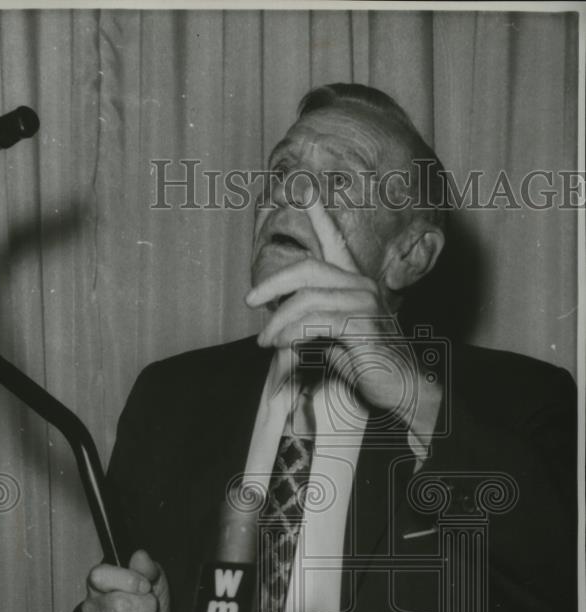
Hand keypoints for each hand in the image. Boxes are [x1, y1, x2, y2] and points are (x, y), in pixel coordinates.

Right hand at [82, 550, 170, 611]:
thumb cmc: (146, 601)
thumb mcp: (152, 578)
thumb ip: (146, 567)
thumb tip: (140, 557)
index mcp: (99, 583)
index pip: (100, 576)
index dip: (128, 580)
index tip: (146, 586)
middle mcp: (92, 606)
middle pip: (118, 605)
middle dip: (146, 605)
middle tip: (153, 605)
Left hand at [246, 195, 440, 433]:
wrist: (400, 387)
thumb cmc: (367, 363)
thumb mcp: (334, 337)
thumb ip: (312, 322)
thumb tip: (279, 323)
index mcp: (354, 283)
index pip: (334, 241)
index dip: (320, 213)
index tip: (304, 186)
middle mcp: (361, 285)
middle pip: (308, 269)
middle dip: (274, 282)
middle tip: (251, 301)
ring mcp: (365, 303)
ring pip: (308, 299)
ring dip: (279, 321)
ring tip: (266, 341)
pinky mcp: (364, 325)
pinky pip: (318, 321)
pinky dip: (293, 333)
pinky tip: (282, 346)